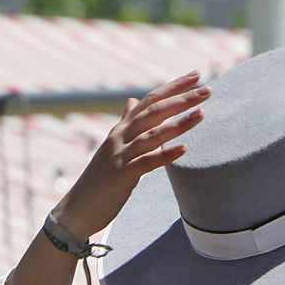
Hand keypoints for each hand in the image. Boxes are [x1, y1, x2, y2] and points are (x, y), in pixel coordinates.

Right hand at [54, 71, 209, 238]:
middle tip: (207, 90)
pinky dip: (165, 155)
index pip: (149, 101)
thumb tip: (132, 101)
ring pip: (152, 135)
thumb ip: (125, 123)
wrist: (77, 209)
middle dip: (181, 100)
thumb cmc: (99, 180)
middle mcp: (119, 137)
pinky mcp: (121, 177)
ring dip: (179, 124)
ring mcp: (119, 156)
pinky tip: (184, 149)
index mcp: (120, 129)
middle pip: (153, 112)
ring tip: (202, 114)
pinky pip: (146, 163)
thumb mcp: (113, 147)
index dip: (172, 87)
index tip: (196, 75)